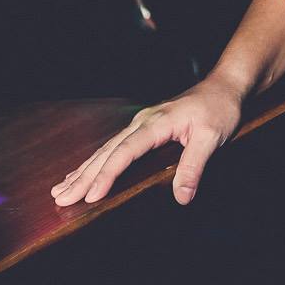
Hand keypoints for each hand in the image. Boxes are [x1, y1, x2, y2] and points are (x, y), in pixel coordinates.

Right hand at [50, 74, 243, 207]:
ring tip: (61, 188)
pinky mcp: (144, 127)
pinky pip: (114, 146)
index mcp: (156, 123)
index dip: (107, 175)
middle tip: (61, 198)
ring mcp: (141, 122)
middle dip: (83, 176)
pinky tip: (84, 170)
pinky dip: (95, 160)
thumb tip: (181, 198)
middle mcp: (142, 121)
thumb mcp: (213, 137)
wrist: (223, 86)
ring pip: (106, 148)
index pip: (125, 152)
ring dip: (83, 169)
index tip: (91, 196)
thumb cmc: (219, 109)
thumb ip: (194, 166)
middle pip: (107, 151)